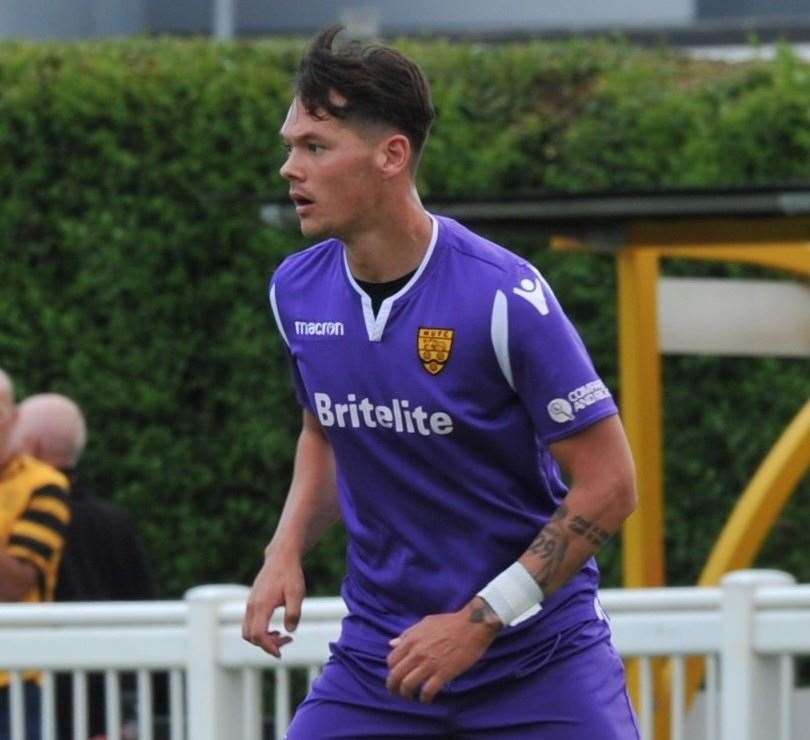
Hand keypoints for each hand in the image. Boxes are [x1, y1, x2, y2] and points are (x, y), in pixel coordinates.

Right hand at [242, 548, 304, 656]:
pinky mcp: (252, 602)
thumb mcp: (297, 593)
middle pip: (250, 636)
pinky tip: (276, 628)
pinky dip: (260, 631)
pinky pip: (250, 623)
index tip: (280, 653)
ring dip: (263, 638)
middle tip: (287, 640)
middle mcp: (252, 606)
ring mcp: (250, 604)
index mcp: (261, 605)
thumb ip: (294, 612)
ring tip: (282, 635)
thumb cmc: (290, 575)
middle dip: (266, 644)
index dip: (268, 647)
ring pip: (248, 631)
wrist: (281, 557)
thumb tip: (289, 631)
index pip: (258, 635)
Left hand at [385, 597, 501, 702]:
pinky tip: (426, 698)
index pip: (391, 660)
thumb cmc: (449, 622)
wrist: (472, 626)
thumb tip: (392, 643)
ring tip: (410, 697)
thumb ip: (408, 634)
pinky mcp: (443, 673)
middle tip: (397, 692)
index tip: (396, 675)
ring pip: (408, 685)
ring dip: (406, 694)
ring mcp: (429, 664)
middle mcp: (417, 653)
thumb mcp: (425, 623)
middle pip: (396, 676)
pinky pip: (427, 691)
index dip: (392, 670)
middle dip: (393, 687)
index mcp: (411, 639)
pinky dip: (424, 698)